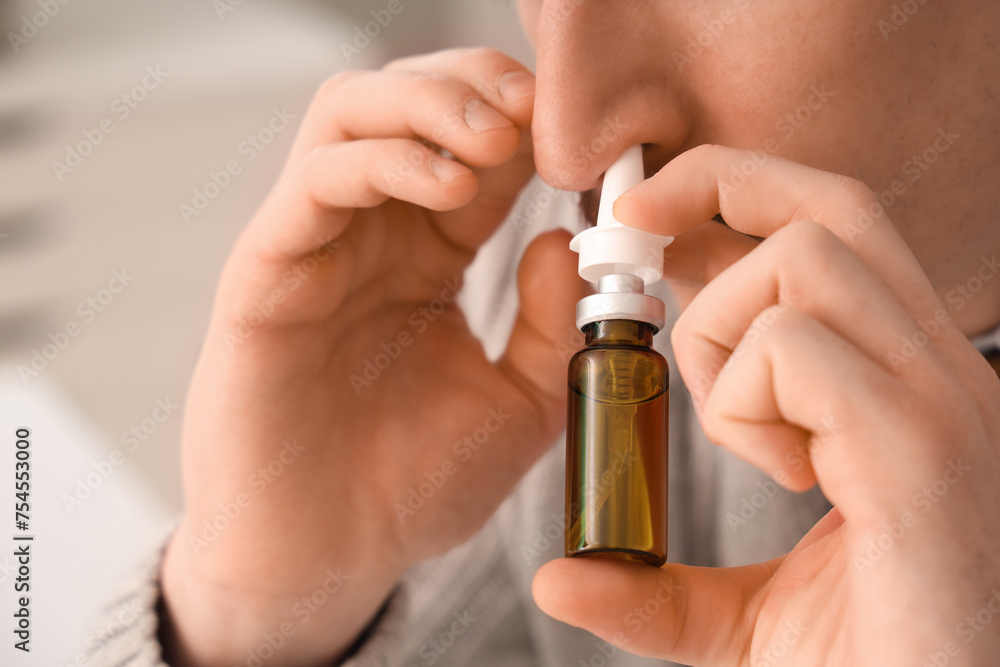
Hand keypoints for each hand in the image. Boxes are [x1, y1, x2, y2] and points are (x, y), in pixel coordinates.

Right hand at [160, 48, 586, 665]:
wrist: (327, 560)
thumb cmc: (413, 488)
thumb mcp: (517, 406)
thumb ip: (550, 326)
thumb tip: (566, 241)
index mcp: (426, 260)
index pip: (475, 154)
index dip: (527, 124)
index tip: (582, 128)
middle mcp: (369, 238)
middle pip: (407, 105)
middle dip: (475, 87)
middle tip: (534, 110)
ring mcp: (315, 248)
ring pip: (351, 115)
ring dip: (429, 105)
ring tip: (495, 138)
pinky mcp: (267, 272)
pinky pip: (318, 180)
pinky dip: (386, 160)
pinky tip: (449, 187)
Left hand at [532, 145, 999, 665]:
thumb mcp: (740, 620)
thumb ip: (654, 587)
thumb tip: (558, 579)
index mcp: (904, 388)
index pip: (829, 230)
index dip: (729, 197)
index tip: (643, 225)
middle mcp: (937, 375)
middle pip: (827, 204)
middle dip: (713, 188)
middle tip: (632, 236)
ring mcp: (940, 406)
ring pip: (803, 262)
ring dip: (721, 334)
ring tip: (739, 429)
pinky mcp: (922, 453)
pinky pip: (794, 350)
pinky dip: (741, 398)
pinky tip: (779, 470)